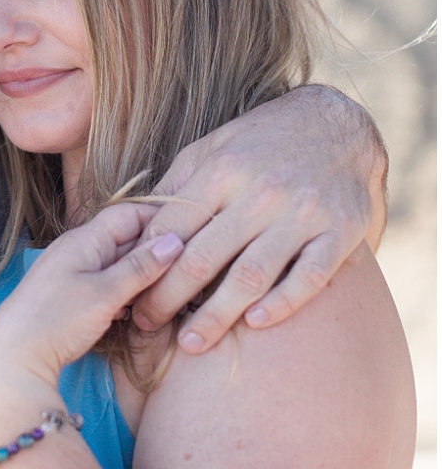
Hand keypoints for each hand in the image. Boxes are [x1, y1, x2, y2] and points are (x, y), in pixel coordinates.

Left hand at [0, 203, 181, 413]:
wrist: (12, 359)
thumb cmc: (55, 321)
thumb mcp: (104, 293)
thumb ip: (140, 267)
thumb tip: (175, 241)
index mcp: (84, 239)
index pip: (130, 213)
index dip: (161, 220)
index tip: (192, 232)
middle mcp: (77, 250)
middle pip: (126, 239)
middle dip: (156, 252)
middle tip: (189, 268)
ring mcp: (73, 274)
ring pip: (118, 265)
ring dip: (142, 276)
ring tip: (170, 291)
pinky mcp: (71, 298)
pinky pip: (107, 286)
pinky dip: (126, 294)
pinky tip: (139, 311)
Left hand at [129, 85, 387, 351]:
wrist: (336, 125)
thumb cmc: (261, 141)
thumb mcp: (212, 148)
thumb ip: (177, 187)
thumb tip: (137, 227)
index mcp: (222, 171)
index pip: (173, 229)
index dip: (145, 266)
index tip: (129, 293)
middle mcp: (260, 193)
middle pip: (204, 258)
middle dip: (169, 298)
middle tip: (147, 326)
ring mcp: (302, 213)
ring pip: (251, 275)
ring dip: (217, 315)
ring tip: (192, 343)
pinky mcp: (340, 230)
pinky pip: (309, 276)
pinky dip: (283, 303)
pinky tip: (256, 323)